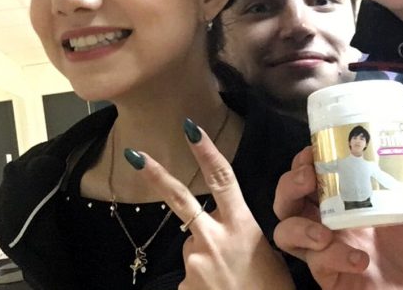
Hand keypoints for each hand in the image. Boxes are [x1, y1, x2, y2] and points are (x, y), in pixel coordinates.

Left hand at [131, 120, 294, 289]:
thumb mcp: (267, 254)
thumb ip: (239, 234)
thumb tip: (220, 230)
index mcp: (242, 226)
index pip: (223, 179)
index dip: (206, 152)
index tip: (190, 128)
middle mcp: (213, 238)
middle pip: (181, 199)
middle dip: (157, 174)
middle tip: (136, 155)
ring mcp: (195, 261)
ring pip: (191, 247)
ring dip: (203, 256)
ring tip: (228, 278)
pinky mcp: (183, 284)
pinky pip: (188, 275)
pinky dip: (200, 281)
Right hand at [273, 133, 402, 289]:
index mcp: (349, 201)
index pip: (314, 176)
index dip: (305, 161)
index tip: (315, 148)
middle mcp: (332, 223)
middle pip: (288, 201)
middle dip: (290, 185)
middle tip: (309, 178)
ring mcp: (329, 250)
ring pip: (286, 233)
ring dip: (298, 226)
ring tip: (323, 231)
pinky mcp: (332, 277)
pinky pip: (317, 265)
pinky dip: (333, 257)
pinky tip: (359, 259)